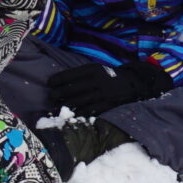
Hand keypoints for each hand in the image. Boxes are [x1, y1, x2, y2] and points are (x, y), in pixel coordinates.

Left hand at [44, 58, 171, 116]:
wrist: (133, 84)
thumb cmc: (109, 76)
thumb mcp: (96, 69)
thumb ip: (80, 74)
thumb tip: (58, 81)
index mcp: (93, 69)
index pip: (70, 75)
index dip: (57, 80)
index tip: (49, 83)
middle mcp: (97, 80)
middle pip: (71, 89)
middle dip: (57, 94)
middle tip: (51, 97)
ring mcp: (102, 93)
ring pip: (78, 101)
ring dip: (65, 105)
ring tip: (57, 106)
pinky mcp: (107, 105)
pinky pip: (89, 111)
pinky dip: (78, 113)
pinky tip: (71, 113)